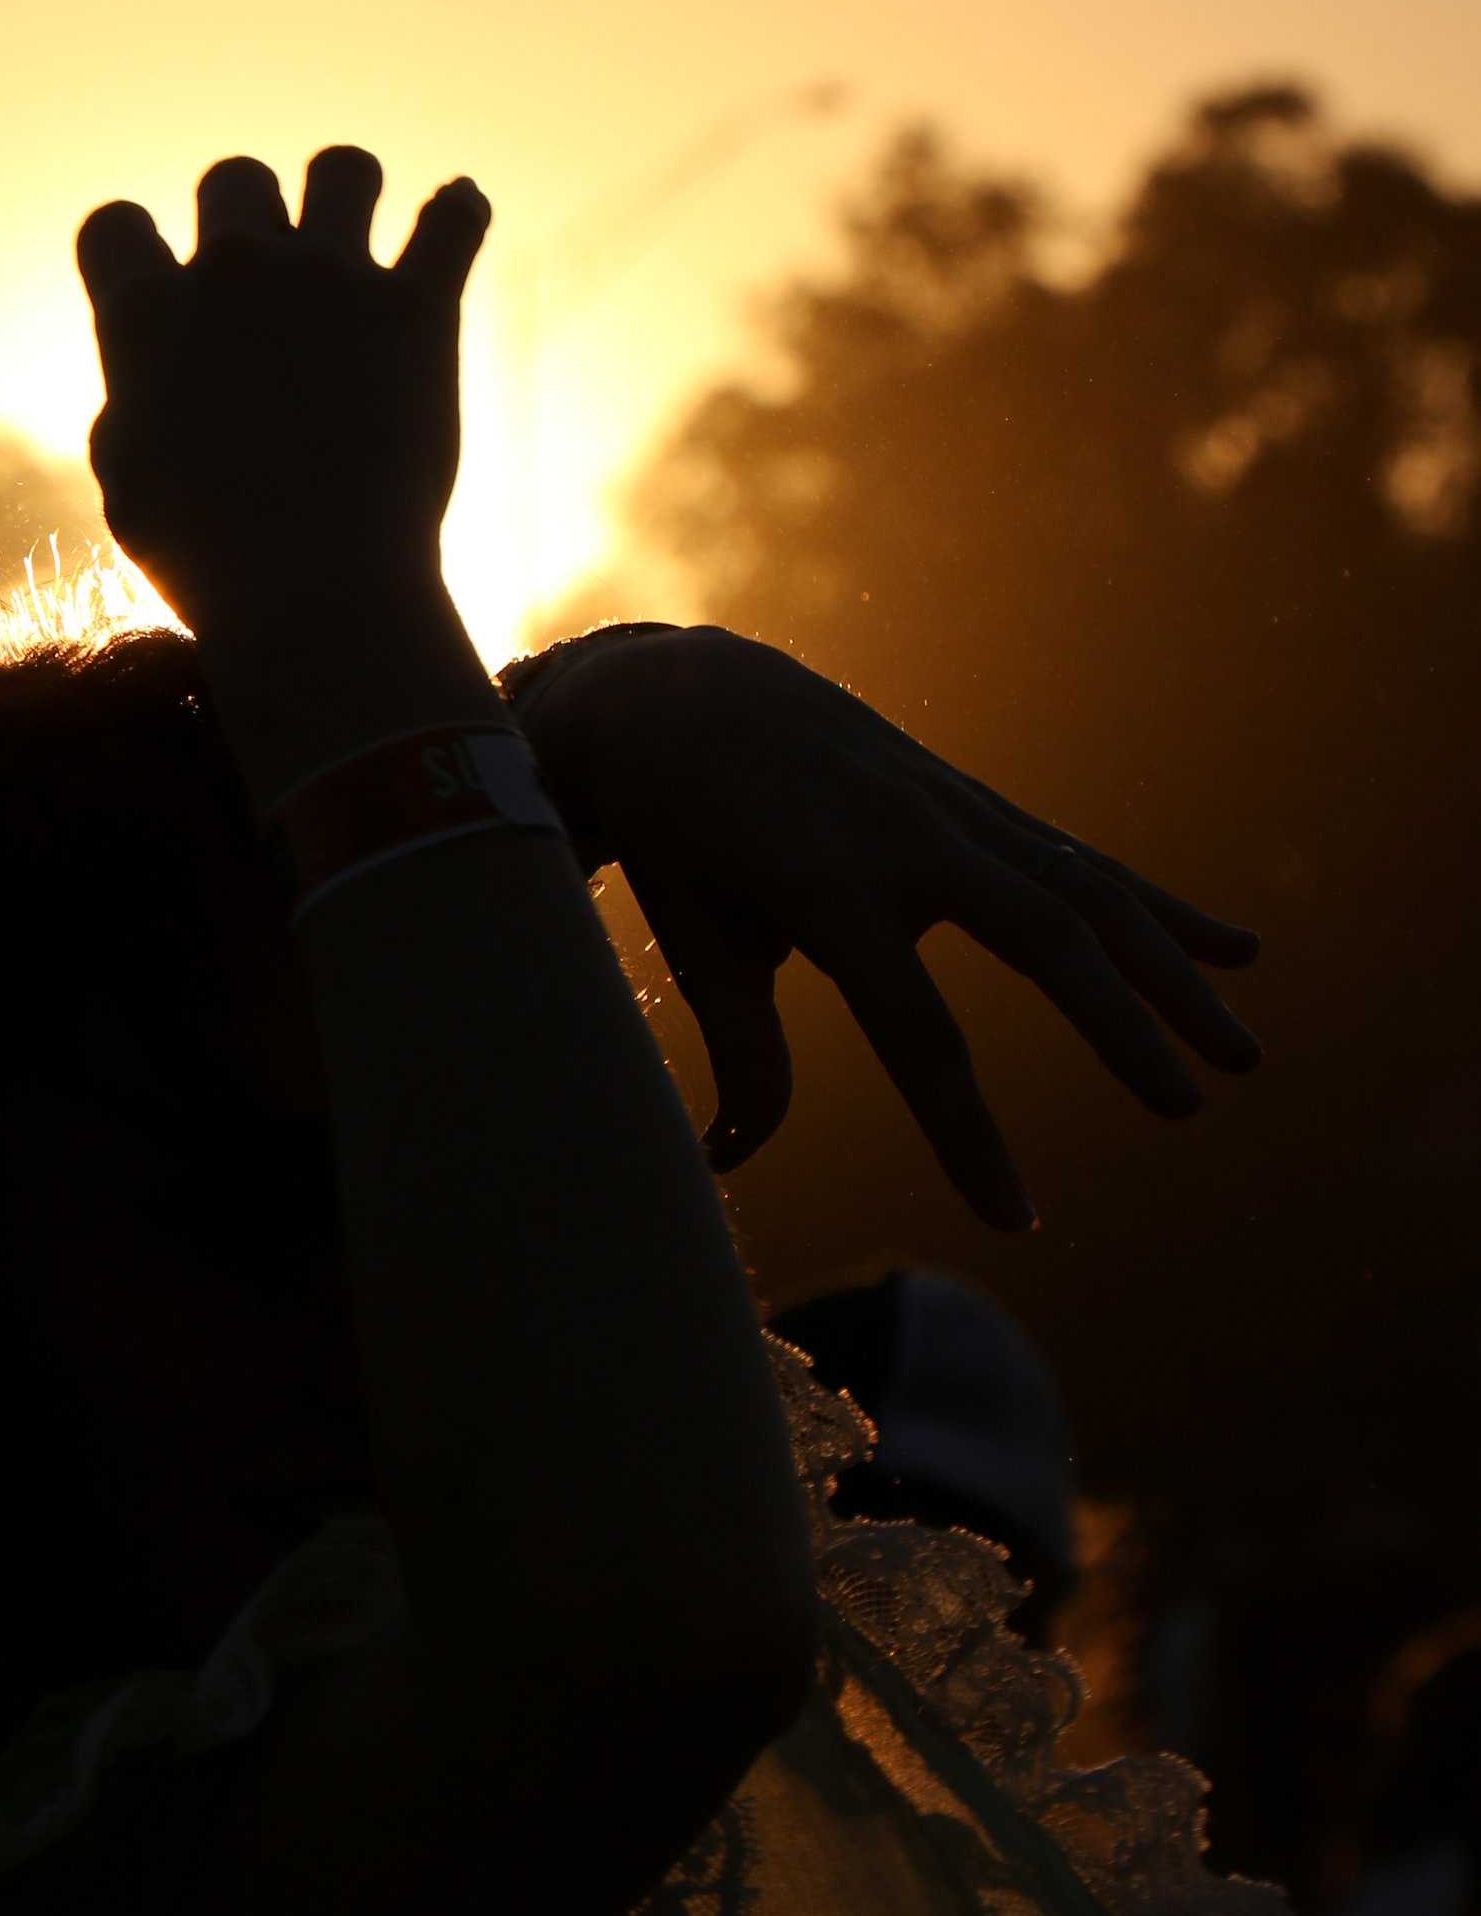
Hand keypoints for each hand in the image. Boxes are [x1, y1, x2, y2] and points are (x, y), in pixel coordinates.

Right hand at [73, 148, 489, 634]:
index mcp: (144, 314)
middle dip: (247, 220)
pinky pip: (453, 220)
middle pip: (234, 177)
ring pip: (344, 168)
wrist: (315, 592)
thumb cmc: (205, 561)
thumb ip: (130, 412)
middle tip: (267, 287)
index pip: (115, 225)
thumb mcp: (127, 489)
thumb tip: (146, 390)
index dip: (136, 256)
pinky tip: (456, 223)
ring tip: (355, 246)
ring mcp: (330, 279)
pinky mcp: (418, 307)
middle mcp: (232, 270)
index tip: (163, 294)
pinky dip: (458, 217)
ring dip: (346, 197)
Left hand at [511, 623, 1261, 1230]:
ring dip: (1171, 970)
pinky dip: (1157, 905)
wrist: (675, 696)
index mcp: (828, 884)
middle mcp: (908, 838)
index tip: (1016, 1220)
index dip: (965, 1132)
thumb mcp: (692, 937)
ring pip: (1086, 890)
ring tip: (1243, 1052)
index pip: (917, 1029)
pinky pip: (1079, 859)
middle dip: (1120, 1025)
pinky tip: (1236, 951)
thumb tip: (733, 1154)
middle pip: (1044, 936)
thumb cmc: (672, 837)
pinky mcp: (972, 803)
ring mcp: (951, 810)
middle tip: (1188, 1107)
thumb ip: (737, 1045)